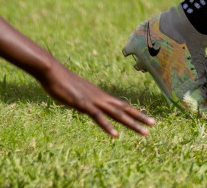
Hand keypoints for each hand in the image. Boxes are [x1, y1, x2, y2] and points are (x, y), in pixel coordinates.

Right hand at [35, 64, 153, 137]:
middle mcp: (101, 97)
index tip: (145, 118)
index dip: (133, 112)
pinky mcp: (83, 104)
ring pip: (117, 114)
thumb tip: (85, 105)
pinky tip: (116, 135)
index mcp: (100, 95)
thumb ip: (83, 99)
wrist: (52, 71)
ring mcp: (93, 101)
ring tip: (145, 132)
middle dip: (140, 117)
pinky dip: (108, 126)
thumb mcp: (76, 93)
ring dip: (132, 124)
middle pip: (124, 108)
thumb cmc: (61, 82)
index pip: (121, 105)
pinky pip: (98, 117)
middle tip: (154, 124)